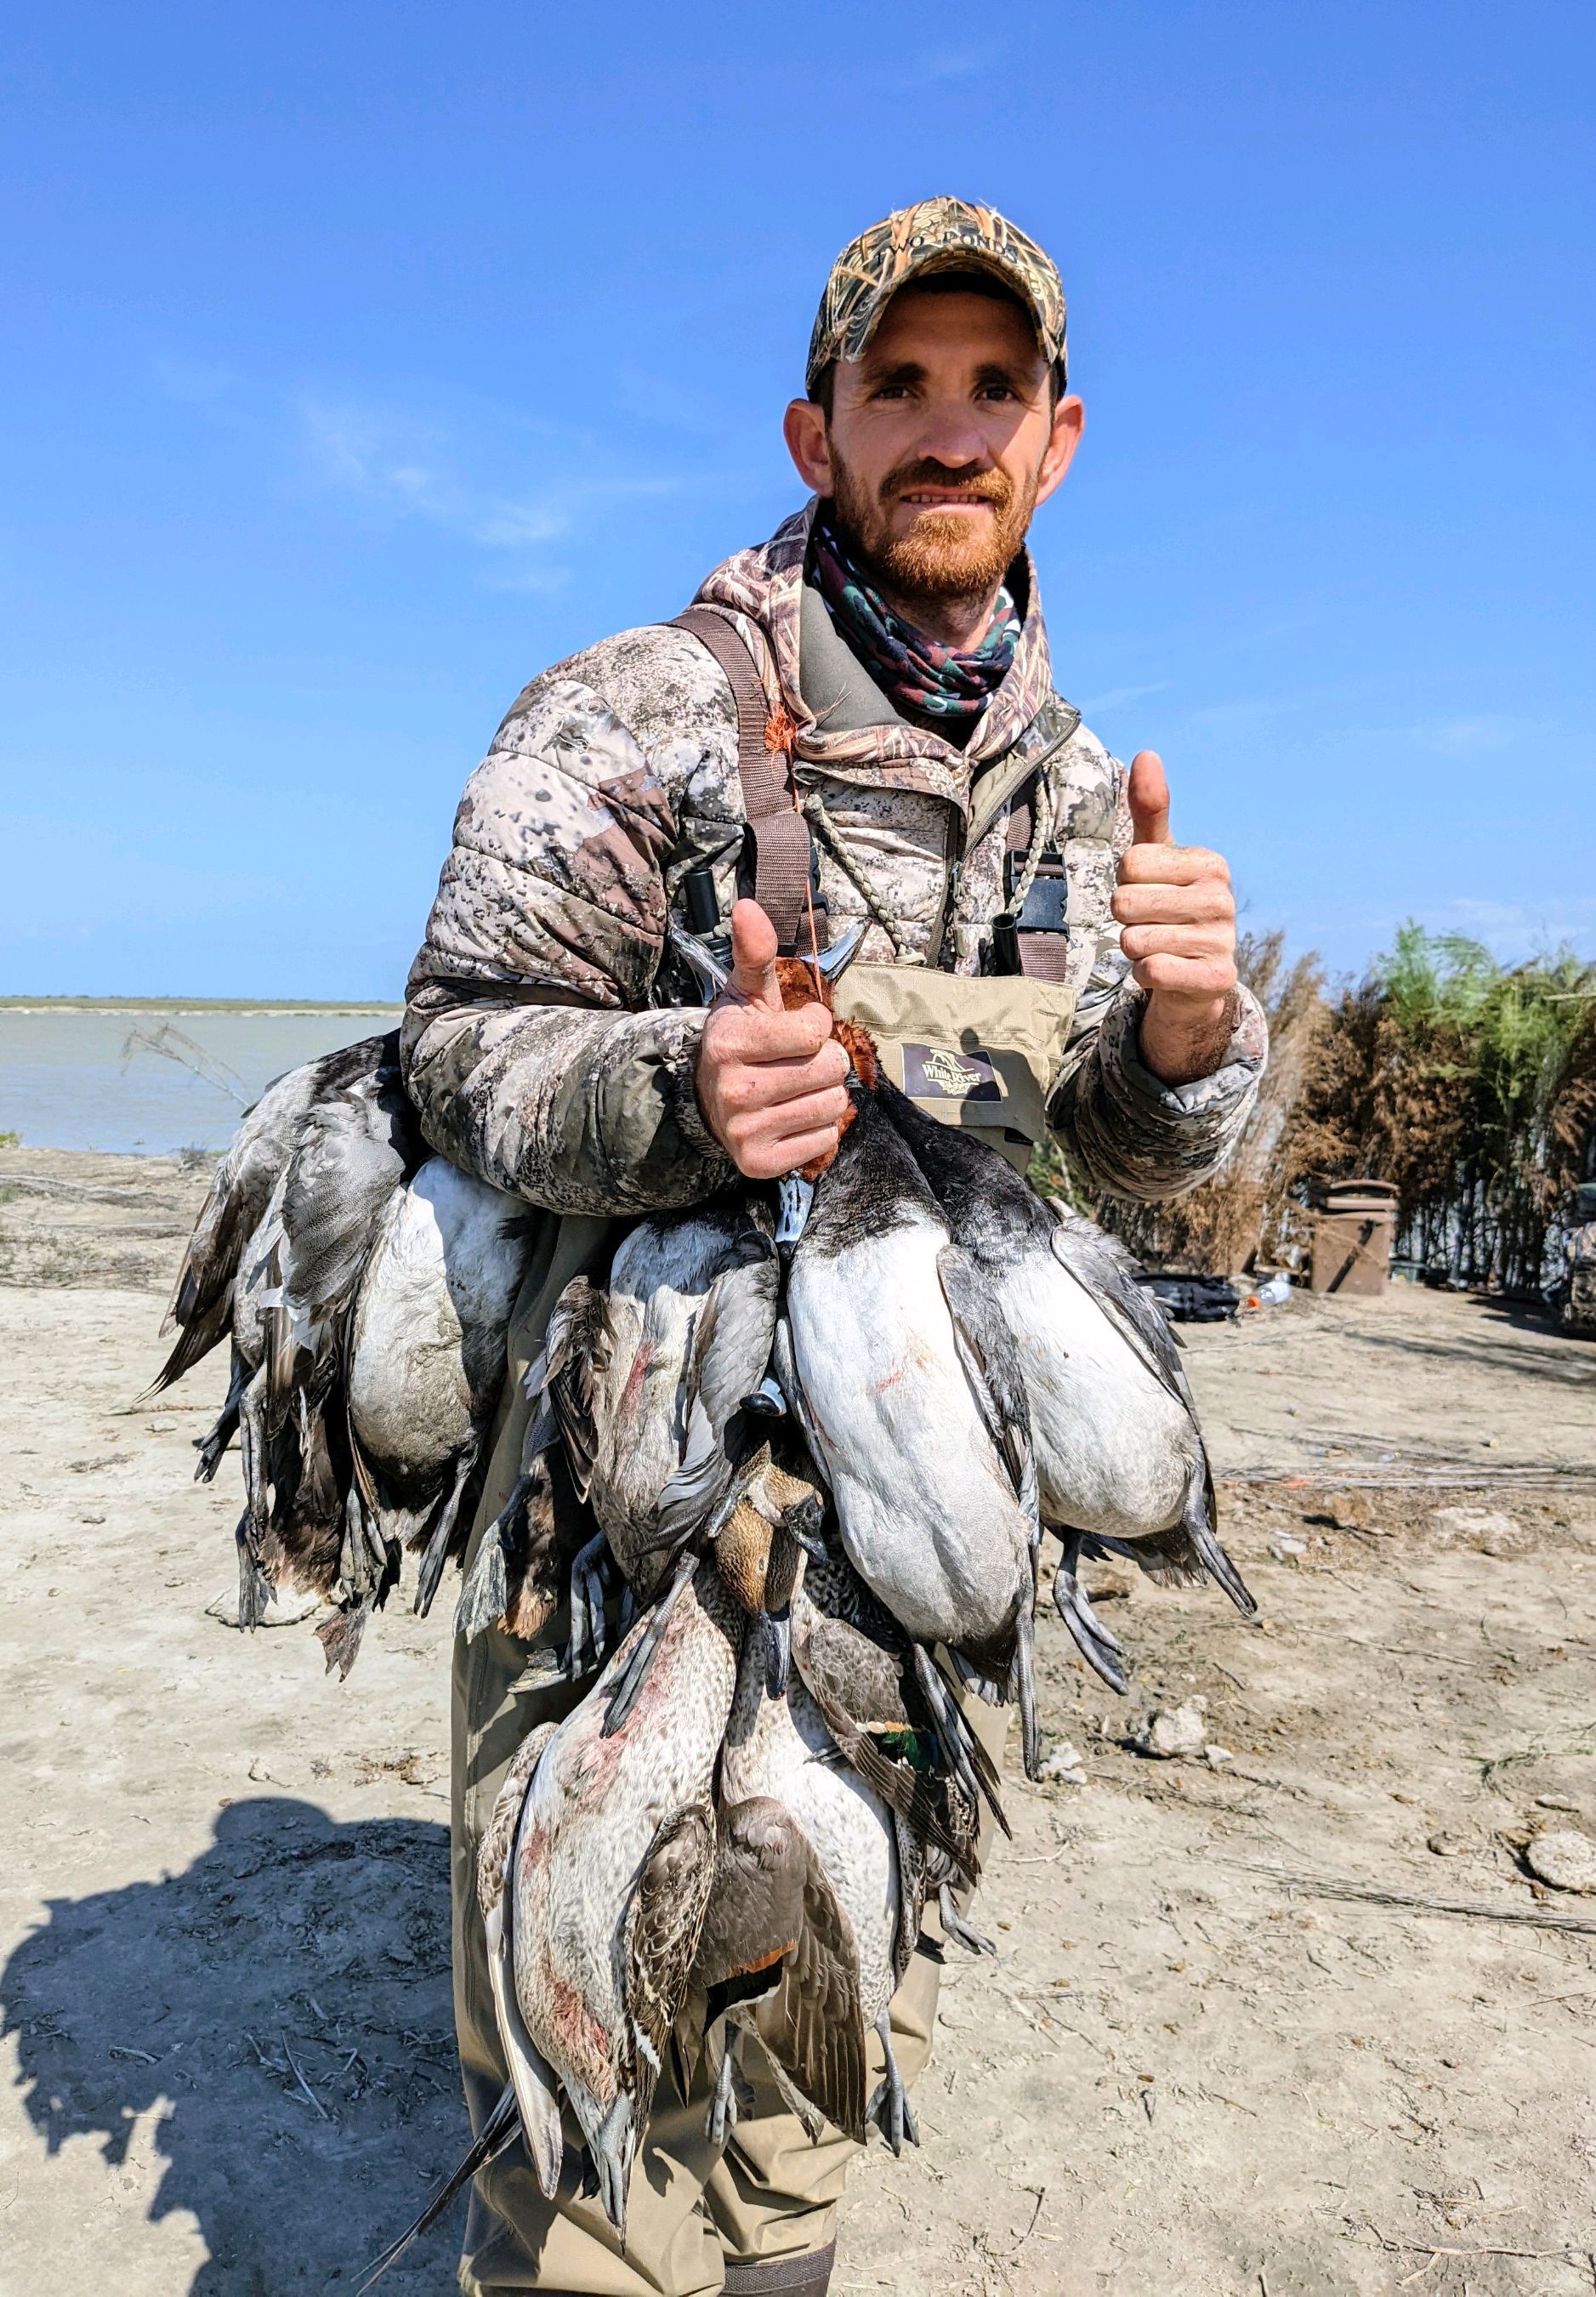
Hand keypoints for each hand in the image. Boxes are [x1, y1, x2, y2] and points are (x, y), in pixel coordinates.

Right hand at [695, 900, 850, 1178]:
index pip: (814, 1031)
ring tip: (796, 1088)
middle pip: (829, 1070)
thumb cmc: (738, 1040)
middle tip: (797, 1062)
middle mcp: (734, 1091)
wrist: (704, 1099)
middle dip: (824, 1061)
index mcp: (729, 1043)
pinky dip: (818, 1128)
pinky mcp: (758, 1163)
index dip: (814, 1026)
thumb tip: (749, 906)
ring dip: (824, 1094)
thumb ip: (754, 952)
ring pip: (832, 1106)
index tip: (796, 1028)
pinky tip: (791, 1116)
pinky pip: (824, 1140)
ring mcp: (745, 1131)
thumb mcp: (744, 994)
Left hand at [1111, 752, 1238, 1086]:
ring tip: (1158, 946)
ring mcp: (1224, 940)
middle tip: (1149, 924)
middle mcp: (1221, 898)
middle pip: (1126, 903)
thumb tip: (1146, 755)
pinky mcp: (1217, 978)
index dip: (1125, 883)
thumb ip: (1149, 811)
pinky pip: (1152, 972)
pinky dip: (1145, 976)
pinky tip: (1165, 971)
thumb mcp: (1156, 858)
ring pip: (1134, 941)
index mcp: (1208, 863)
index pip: (1129, 864)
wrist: (1193, 976)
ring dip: (1134, 950)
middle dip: (1125, 920)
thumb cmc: (1167, 907)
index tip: (1148, 892)